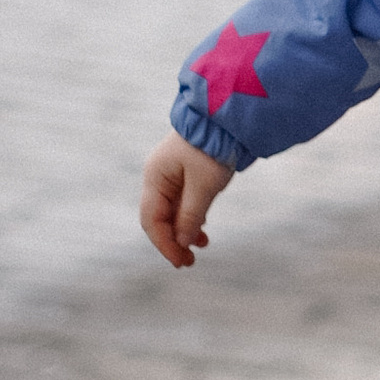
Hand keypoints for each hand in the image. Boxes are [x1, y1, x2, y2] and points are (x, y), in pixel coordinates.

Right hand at [140, 134, 234, 268]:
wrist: (228, 118)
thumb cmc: (213, 147)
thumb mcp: (204, 185)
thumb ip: (190, 215)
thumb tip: (180, 242)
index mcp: (155, 177)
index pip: (151, 220)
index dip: (164, 244)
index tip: (181, 261)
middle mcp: (159, 178)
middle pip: (158, 218)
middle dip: (172, 241)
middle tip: (189, 261)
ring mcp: (172, 176)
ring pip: (172, 212)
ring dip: (183, 231)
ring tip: (202, 246)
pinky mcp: (186, 175)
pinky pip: (183, 203)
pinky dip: (191, 219)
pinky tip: (203, 231)